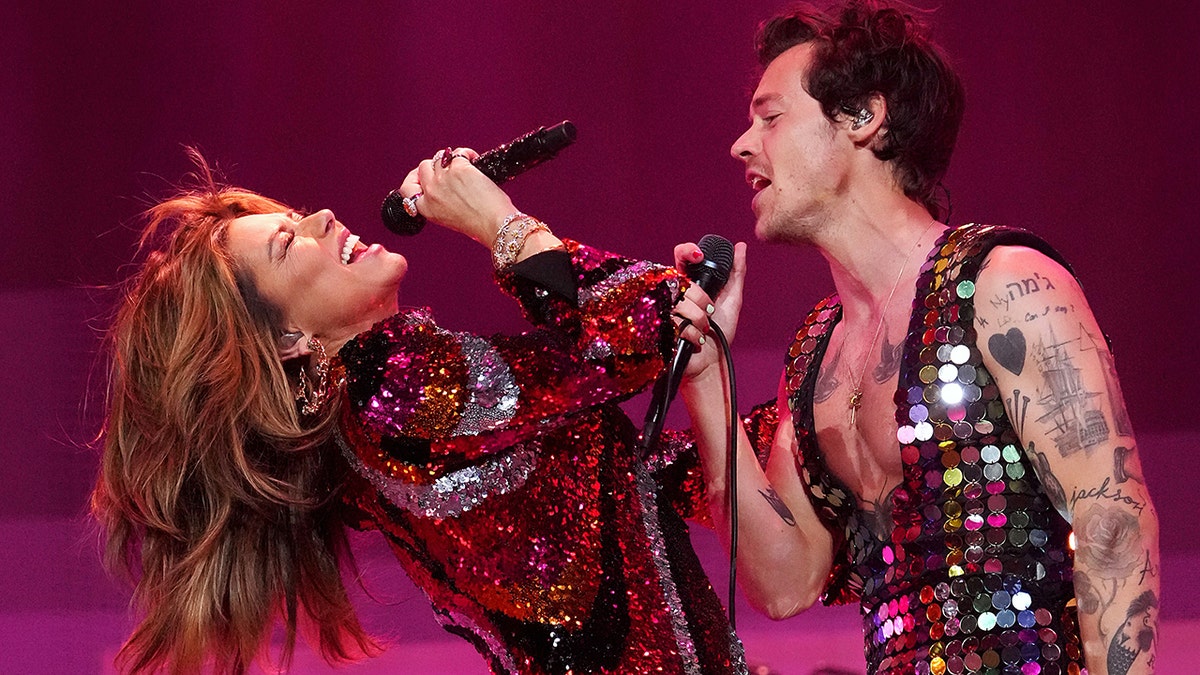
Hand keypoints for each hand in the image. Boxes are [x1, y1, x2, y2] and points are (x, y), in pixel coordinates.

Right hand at [397, 147, 516, 246]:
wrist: (494, 224)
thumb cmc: (478, 224)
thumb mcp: (450, 218)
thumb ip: (440, 203)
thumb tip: (444, 184)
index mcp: (427, 209)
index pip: (408, 189)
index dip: (415, 179)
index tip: (423, 176)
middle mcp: (431, 193)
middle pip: (423, 168)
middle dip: (435, 165)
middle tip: (448, 168)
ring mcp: (443, 179)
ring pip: (439, 157)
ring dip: (451, 158)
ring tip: (464, 164)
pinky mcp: (459, 169)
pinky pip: (458, 152)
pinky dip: (467, 154)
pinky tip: (474, 159)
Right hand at [671, 241, 746, 380]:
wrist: (712, 363)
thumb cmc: (719, 334)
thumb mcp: (732, 300)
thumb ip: (736, 273)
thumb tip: (741, 246)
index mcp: (688, 284)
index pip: (680, 257)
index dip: (687, 251)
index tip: (699, 256)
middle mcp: (673, 294)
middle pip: (683, 282)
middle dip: (703, 299)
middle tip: (710, 312)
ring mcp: (665, 311)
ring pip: (681, 304)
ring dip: (700, 320)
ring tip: (703, 330)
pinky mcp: (660, 329)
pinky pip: (678, 324)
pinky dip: (694, 335)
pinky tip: (696, 340)